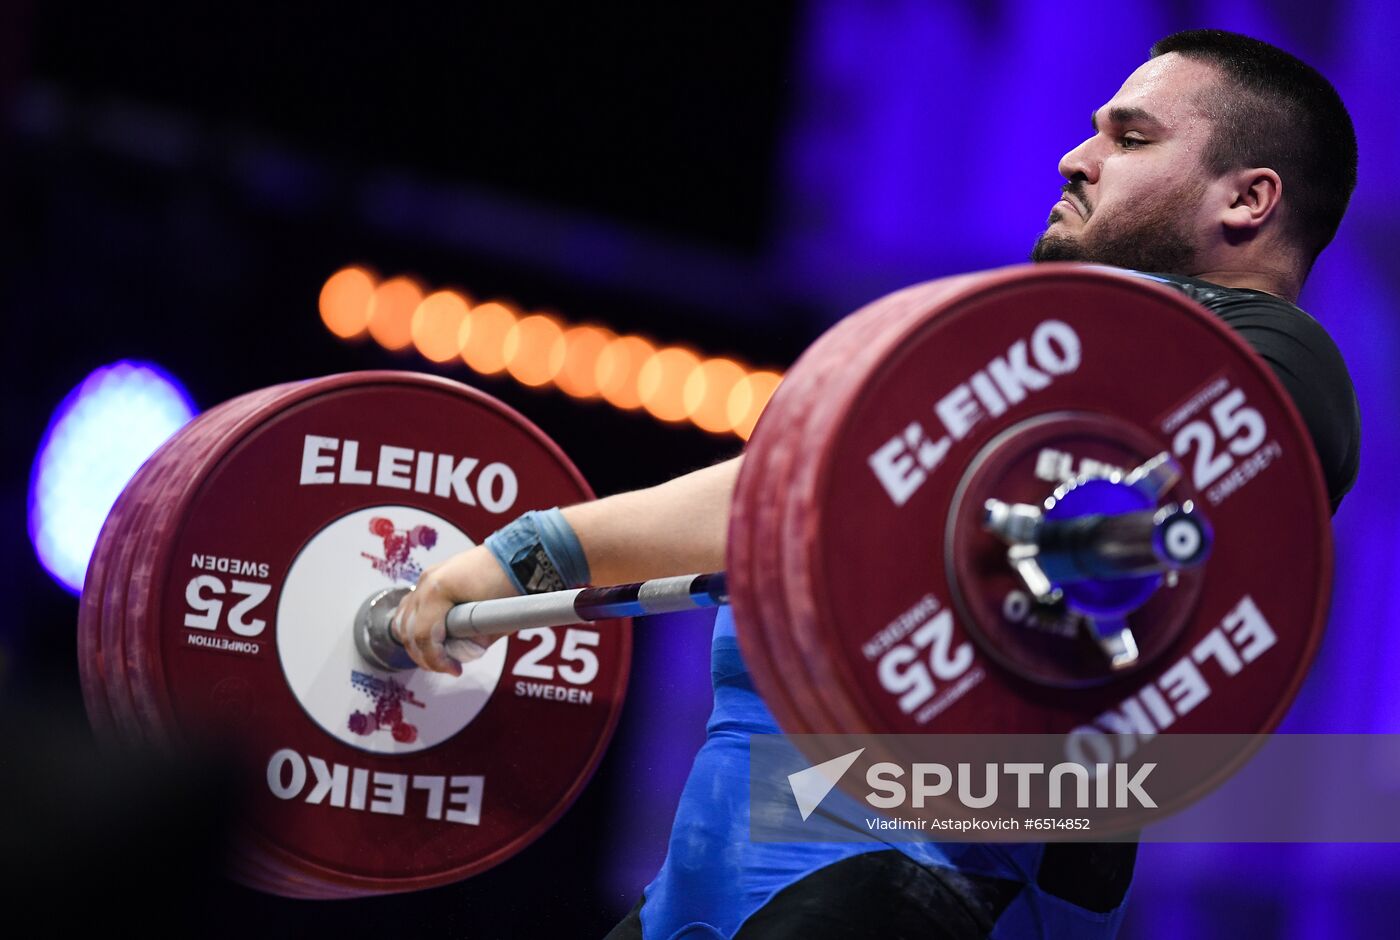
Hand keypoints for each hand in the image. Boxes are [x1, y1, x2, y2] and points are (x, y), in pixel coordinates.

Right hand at [390, 544, 516, 675]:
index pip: (423, 636)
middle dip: (425, 655)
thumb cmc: (509, 582)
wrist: (518, 557)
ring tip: (437, 656)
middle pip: (408, 630)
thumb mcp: (494, 620)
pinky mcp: (431, 578)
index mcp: (439, 590)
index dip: (437, 660)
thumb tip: (460, 656)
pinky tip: (428, 638)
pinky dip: (414, 625)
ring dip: (416, 642)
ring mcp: (426, 578)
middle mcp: (426, 582)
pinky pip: (411, 606)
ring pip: (403, 619)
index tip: (455, 670)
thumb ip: (474, 643)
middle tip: (447, 667)